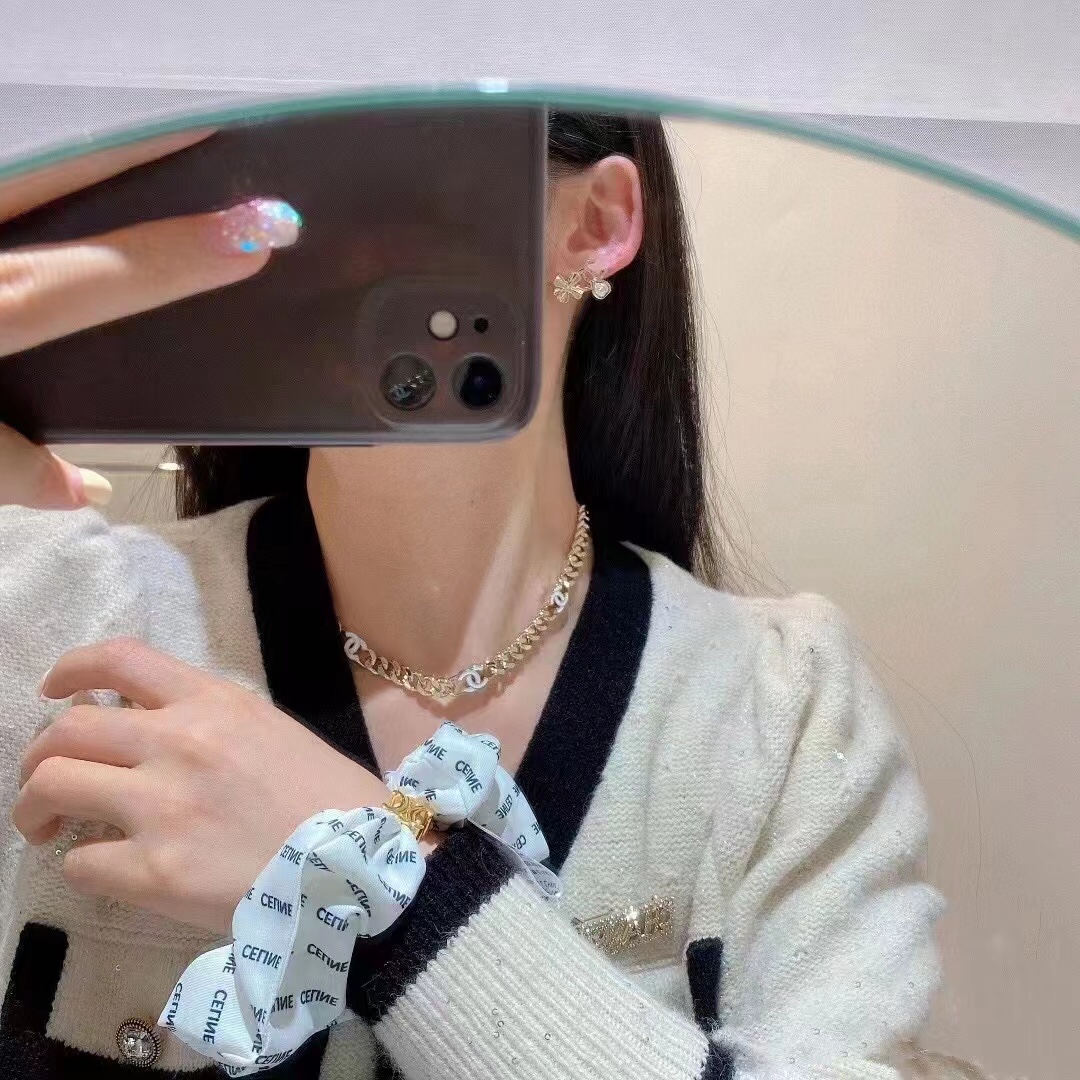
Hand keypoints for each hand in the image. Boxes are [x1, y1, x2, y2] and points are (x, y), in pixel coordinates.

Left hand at [0, 129, 298, 509]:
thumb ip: (10, 465)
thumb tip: (83, 489)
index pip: (109, 274)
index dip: (191, 252)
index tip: (267, 226)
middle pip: (68, 174)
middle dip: (145, 151)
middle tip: (219, 137)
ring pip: (31, 173)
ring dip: (91, 162)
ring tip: (156, 157)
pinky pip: (7, 192)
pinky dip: (40, 187)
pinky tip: (64, 203)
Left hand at [13, 637, 389, 934]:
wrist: (361, 863)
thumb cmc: (326, 796)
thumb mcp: (269, 730)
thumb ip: (207, 721)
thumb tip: (142, 730)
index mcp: (214, 703)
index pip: (120, 659)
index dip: (71, 668)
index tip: (54, 689)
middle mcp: (178, 743)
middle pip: (67, 729)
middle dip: (38, 755)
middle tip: (46, 781)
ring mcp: (162, 807)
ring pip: (53, 787)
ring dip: (35, 808)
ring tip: (46, 827)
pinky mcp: (155, 872)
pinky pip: (80, 863)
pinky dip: (79, 865)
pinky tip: (103, 869)